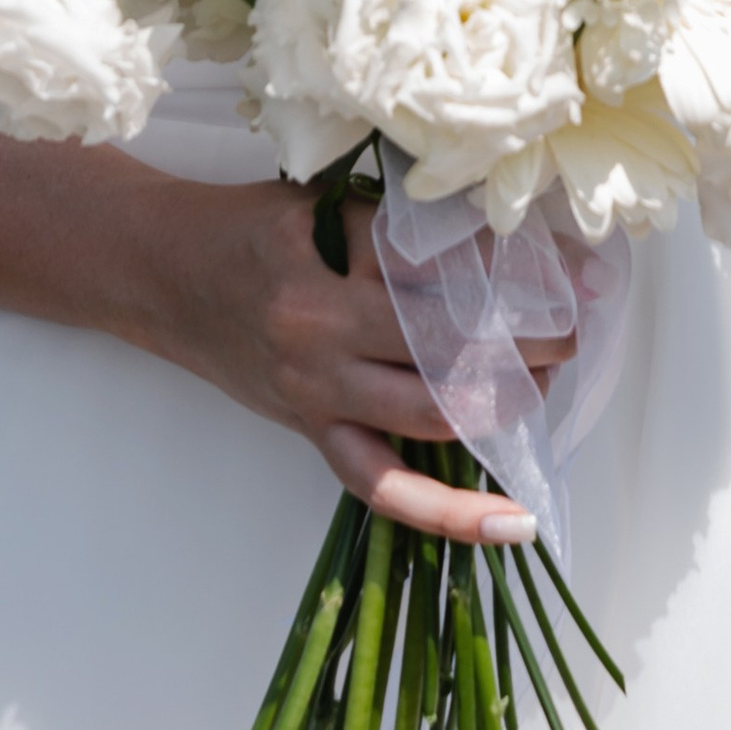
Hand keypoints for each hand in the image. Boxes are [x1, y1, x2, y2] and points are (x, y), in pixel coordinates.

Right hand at [121, 177, 565, 546]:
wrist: (162, 274)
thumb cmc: (245, 226)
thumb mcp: (314, 204)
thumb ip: (388, 228)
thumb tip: (489, 239)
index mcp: (319, 282)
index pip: (432, 286)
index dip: (505, 281)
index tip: (566, 277)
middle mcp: (317, 349)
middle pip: (440, 359)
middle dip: (517, 351)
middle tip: (568, 335)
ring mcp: (316, 400)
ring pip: (426, 423)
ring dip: (496, 409)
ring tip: (546, 388)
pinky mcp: (313, 433)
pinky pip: (384, 486)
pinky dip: (447, 514)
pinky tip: (508, 525)